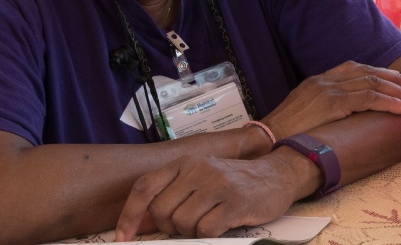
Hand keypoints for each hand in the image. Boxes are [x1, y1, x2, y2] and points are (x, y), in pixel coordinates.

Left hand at [114, 154, 301, 239]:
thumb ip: (175, 192)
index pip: (145, 187)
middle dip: (170, 227)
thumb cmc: (234, 182)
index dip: (129, 215)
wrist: (277, 175)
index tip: (123, 238)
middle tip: (188, 225)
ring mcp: (216, 184)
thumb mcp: (202, 177)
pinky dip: (209, 235)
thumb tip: (140, 222)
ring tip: (209, 222)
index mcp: (185, 163)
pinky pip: (205, 230)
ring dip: (192, 232)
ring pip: (181, 223)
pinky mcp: (234, 202)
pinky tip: (222, 225)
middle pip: (161, 211)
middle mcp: (198, 169)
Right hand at [261, 60, 400, 139]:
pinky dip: (389, 102)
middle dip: (396, 79)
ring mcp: (328, 90)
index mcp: (320, 80)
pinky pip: (368, 99)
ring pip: (373, 85)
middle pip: (369, 73)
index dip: (380, 73)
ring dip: (399, 92)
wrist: (265, 137)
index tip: (398, 79)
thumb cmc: (284, 132)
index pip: (356, 69)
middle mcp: (326, 80)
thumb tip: (345, 113)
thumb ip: (325, 107)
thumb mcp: (306, 112)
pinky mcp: (332, 103)